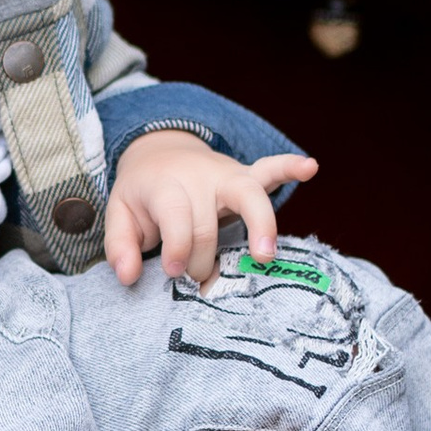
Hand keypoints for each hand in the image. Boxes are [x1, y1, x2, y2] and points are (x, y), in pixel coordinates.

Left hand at [107, 132, 317, 287]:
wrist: (159, 153)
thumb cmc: (143, 194)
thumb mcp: (120, 215)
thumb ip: (120, 246)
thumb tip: (128, 276)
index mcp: (165, 185)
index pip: (178, 218)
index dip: (176, 249)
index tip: (171, 272)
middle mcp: (198, 177)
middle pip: (208, 223)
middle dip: (202, 260)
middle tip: (195, 278)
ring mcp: (226, 174)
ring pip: (248, 195)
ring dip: (260, 225)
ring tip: (264, 257)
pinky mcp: (246, 176)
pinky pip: (270, 169)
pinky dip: (290, 168)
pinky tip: (310, 167)